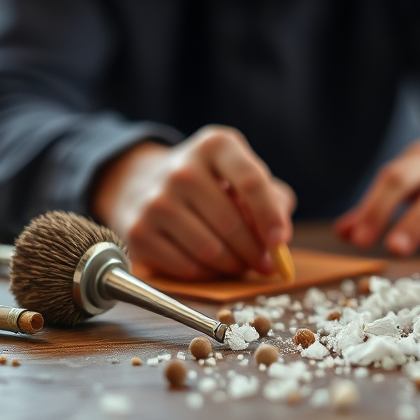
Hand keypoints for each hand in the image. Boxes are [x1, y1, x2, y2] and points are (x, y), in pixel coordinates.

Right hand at [91, 126, 295, 279]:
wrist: (142, 181)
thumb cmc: (209, 181)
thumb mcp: (240, 172)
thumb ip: (272, 198)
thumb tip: (279, 238)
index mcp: (215, 145)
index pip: (250, 181)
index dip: (269, 215)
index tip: (280, 241)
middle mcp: (182, 169)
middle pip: (231, 223)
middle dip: (255, 251)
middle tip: (266, 264)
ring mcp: (156, 201)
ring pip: (210, 250)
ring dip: (233, 265)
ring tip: (241, 264)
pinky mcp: (139, 232)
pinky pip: (186, 267)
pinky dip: (207, 274)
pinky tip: (213, 267)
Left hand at [333, 139, 419, 256]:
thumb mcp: (419, 189)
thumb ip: (381, 209)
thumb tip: (344, 231)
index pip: (390, 177)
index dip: (370, 206)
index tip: (354, 238)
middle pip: (410, 177)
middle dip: (386, 208)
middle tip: (367, 241)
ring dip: (419, 219)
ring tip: (398, 248)